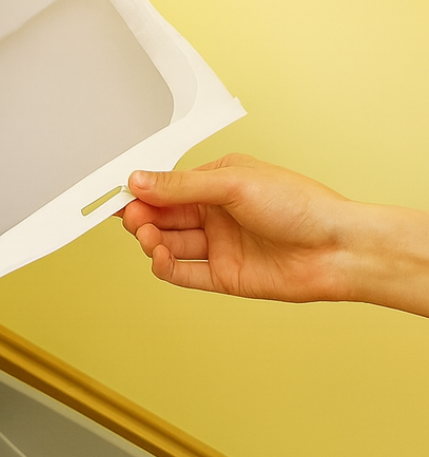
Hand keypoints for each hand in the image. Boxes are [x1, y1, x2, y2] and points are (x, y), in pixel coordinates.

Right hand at [121, 154, 356, 302]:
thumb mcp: (234, 184)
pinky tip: (159, 257)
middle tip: (132, 218)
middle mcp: (217, 215)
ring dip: (152, 241)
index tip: (120, 196)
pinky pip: (182, 273)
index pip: (168, 187)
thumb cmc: (302, 208)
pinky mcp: (221, 276)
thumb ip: (182, 186)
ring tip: (147, 237)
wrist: (336, 249)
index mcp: (220, 183)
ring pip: (169, 244)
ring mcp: (218, 246)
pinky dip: (164, 266)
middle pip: (164, 217)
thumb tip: (141, 180)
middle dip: (143, 218)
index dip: (143, 193)